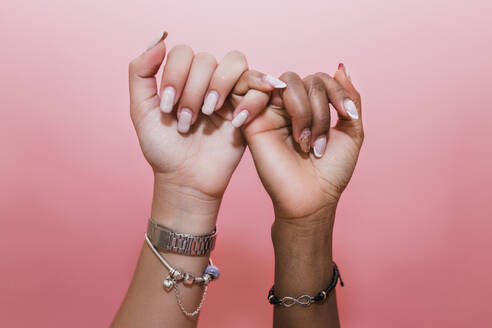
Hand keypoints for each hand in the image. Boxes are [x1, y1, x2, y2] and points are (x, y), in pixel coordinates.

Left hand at [128, 33, 280, 229]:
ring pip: (235, 63)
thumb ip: (140, 72)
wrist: (185, 180)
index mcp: (183, 78)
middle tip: (186, 121)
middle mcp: (207, 82)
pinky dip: (250, 100)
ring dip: (218, 87)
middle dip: (192, 91)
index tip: (168, 108)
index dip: (175, 75)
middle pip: (207, 59)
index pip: (184, 52)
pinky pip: (259, 89)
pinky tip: (235, 121)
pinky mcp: (250, 110)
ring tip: (209, 114)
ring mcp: (230, 94)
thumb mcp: (142, 110)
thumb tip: (160, 39)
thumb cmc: (163, 149)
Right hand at [242, 65, 363, 220]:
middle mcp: (290, 107)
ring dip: (304, 110)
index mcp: (311, 107)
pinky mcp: (253, 121)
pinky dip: (267, 96)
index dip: (338, 92)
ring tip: (303, 141)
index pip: (322, 79)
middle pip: (307, 80)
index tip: (349, 116)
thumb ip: (349, 98)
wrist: (311, 199)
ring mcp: (272, 112)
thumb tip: (341, 66)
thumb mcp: (351, 132)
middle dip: (321, 109)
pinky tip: (286, 122)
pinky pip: (257, 93)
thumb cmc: (331, 172)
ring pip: (287, 83)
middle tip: (319, 143)